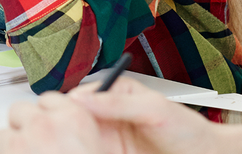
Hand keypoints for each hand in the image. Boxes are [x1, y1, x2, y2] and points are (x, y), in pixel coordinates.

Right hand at [0, 79, 230, 153]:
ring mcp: (106, 139)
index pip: (76, 97)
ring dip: (66, 142)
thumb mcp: (154, 109)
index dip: (62, 107)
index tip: (54, 116)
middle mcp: (107, 116)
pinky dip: (79, 151)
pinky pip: (85, 151)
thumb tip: (82, 97)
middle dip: (59, 126)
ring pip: (74, 139)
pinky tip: (80, 152)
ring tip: (64, 147)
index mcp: (115, 94)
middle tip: (52, 135)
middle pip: (70, 119)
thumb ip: (118, 102)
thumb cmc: (189, 130)